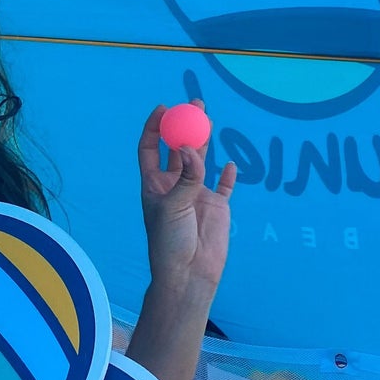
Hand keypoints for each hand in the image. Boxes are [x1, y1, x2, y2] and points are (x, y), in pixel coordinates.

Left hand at [138, 101, 237, 291]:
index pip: (150, 149)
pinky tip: (230, 164)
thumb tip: (188, 148)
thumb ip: (185, 178)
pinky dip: (228, 174)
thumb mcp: (172, 207)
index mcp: (154, 185)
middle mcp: (174, 187)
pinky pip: (224, 185)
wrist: (189, 274)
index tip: (163, 108)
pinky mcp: (217, 207)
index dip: (154, 128)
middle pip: (177, 149)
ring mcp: (196, 195)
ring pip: (200, 161)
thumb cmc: (169, 243)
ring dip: (203, 142)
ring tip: (208, 119)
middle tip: (194, 105)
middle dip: (184, 127)